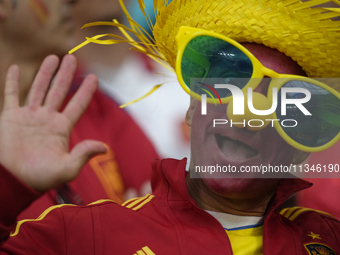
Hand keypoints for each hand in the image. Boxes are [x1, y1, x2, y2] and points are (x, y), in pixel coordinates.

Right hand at [0, 55, 106, 191]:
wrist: (13, 180)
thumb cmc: (40, 178)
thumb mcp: (67, 168)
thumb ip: (84, 154)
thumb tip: (105, 148)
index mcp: (61, 128)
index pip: (77, 105)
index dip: (85, 91)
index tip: (94, 77)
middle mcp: (47, 118)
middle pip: (59, 90)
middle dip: (66, 74)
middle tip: (72, 57)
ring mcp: (28, 116)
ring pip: (38, 88)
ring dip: (44, 73)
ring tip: (53, 57)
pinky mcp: (9, 117)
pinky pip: (11, 95)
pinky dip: (12, 82)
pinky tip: (16, 68)